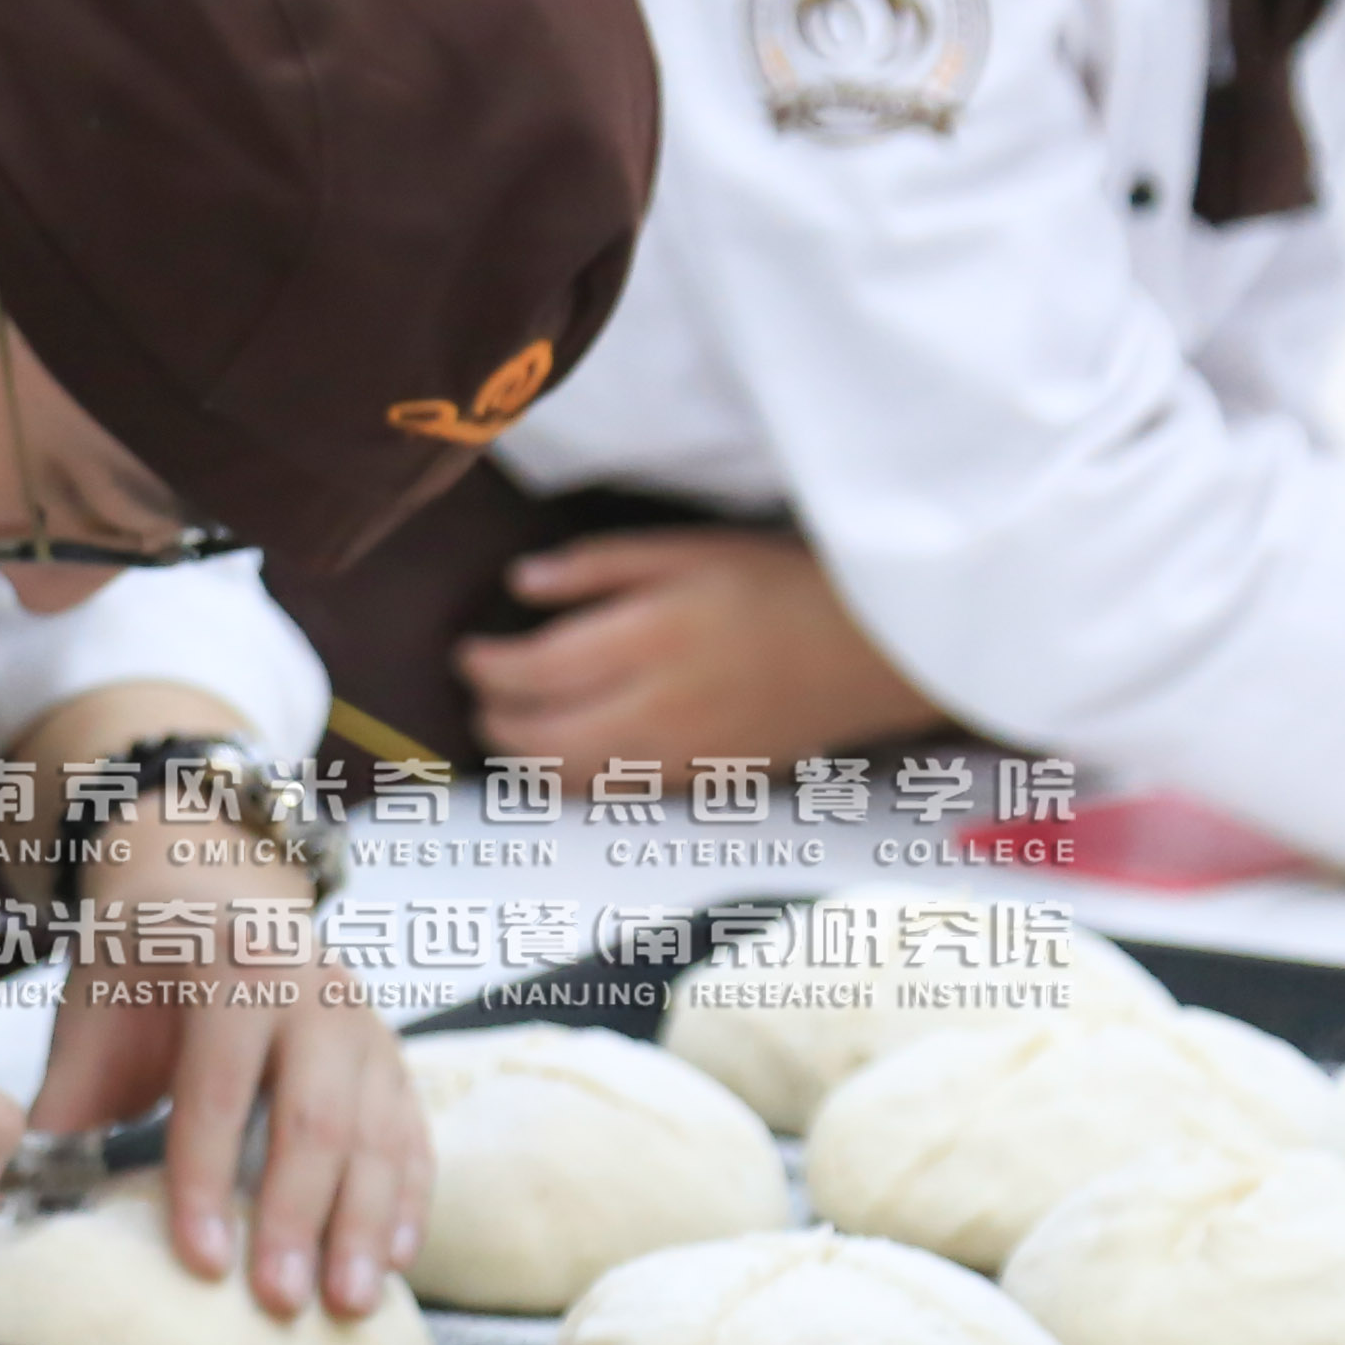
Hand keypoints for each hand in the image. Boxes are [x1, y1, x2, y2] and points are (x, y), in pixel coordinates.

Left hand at [39, 833, 426, 1316]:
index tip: (201, 1259)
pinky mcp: (391, 1058)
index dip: (207, 1177)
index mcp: (231, 967)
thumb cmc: (142, 967)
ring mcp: (363, 1024)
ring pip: (376, 1133)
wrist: (206, 893)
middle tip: (279, 1299)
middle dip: (295, 1215)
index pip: (219, 1087)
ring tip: (345, 1302)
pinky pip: (412, 1134)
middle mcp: (312, 990)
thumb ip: (67, 1104)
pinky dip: (409, 1200)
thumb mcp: (94, 1014)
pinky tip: (396, 1260)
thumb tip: (24, 1198)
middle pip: (314, 1116)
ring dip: (364, 1225)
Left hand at [456, 530, 947, 784]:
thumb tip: (521, 585)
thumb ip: (601, 567)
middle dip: (494, 721)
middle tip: (480, 695)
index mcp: (650, 639)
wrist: (877, 650)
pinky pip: (619, 795)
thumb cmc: (784, 583)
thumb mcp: (691, 549)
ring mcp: (683, 756)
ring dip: (528, 761)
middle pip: (540, 739)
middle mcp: (659, 708)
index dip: (486, 667)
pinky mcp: (707, 784)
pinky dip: (579, 781)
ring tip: (511, 731)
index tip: (468, 651)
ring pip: (574, 781)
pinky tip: (570, 757)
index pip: (535, 671)